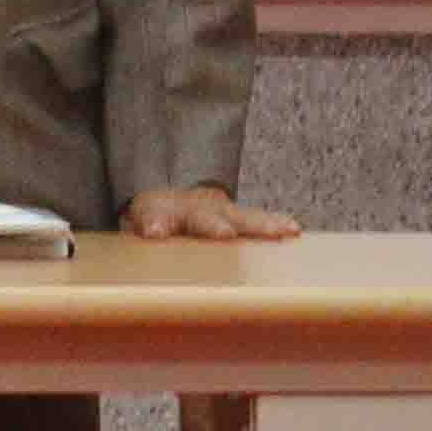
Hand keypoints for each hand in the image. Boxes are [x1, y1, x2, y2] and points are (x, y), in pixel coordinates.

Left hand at [123, 186, 300, 242]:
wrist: (171, 197)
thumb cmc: (154, 217)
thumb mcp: (139, 222)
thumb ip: (146, 228)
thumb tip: (152, 233)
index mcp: (160, 211)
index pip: (156, 216)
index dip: (156, 223)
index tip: (156, 231)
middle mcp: (192, 208)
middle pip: (203, 217)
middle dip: (214, 226)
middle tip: (224, 233)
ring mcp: (217, 211)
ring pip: (237, 217)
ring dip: (258, 225)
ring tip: (279, 232)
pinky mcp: (236, 217)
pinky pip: (256, 220)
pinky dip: (274, 224)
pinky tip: (292, 229)